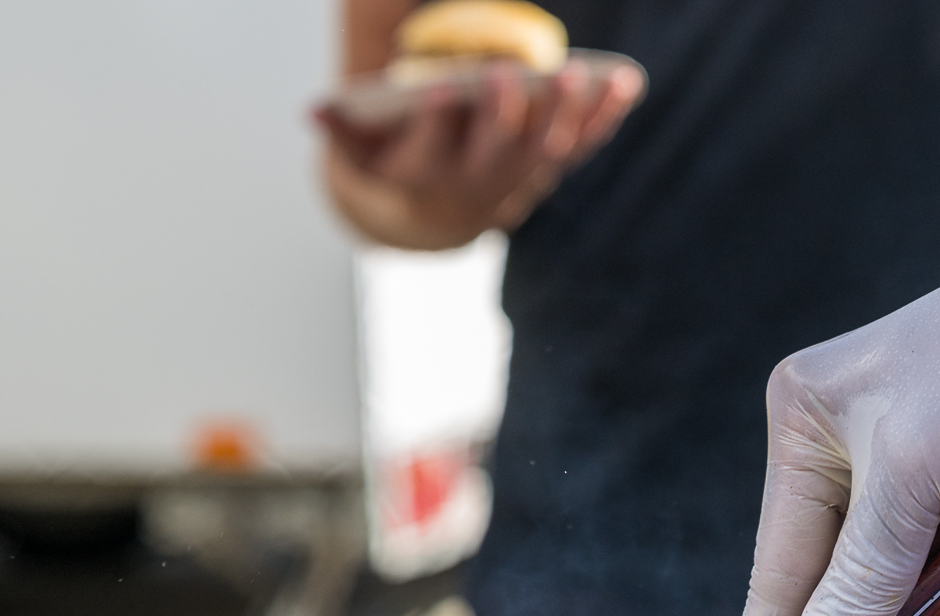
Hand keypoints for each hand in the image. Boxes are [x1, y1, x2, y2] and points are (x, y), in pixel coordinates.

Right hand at [317, 59, 644, 250]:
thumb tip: (313, 111)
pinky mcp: (548, 173)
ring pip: (546, 153)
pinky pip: (580, 147)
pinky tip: (626, 82)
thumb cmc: (392, 164)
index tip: (436, 89)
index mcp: (424, 180)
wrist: (431, 217)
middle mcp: (475, 189)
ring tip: (582, 75)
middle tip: (509, 74)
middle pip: (494, 155)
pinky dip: (605, 118)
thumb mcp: (360, 153)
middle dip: (502, 116)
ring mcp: (518, 183)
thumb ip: (341, 131)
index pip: (428, 154)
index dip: (433, 124)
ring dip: (568, 116)